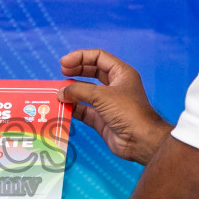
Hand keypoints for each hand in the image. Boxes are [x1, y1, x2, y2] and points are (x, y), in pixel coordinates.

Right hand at [59, 49, 169, 164]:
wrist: (140, 140)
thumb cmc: (127, 112)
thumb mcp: (102, 96)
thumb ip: (79, 90)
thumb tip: (60, 92)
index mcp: (120, 73)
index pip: (98, 57)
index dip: (80, 57)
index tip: (63, 63)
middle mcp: (114, 86)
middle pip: (91, 72)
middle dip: (75, 72)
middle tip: (61, 73)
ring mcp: (107, 103)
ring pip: (86, 92)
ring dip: (72, 91)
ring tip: (58, 92)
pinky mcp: (101, 119)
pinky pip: (84, 110)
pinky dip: (73, 108)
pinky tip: (63, 108)